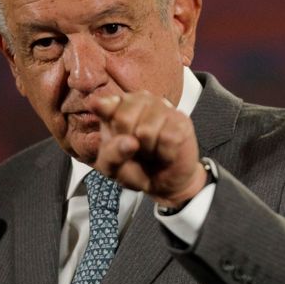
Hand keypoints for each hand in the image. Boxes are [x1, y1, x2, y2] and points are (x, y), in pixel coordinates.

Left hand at [90, 91, 206, 207]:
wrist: (164, 182)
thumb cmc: (135, 169)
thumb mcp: (112, 168)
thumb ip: (111, 154)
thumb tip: (130, 142)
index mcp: (116, 107)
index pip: (102, 105)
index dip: (105, 118)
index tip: (108, 126)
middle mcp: (140, 101)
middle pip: (123, 119)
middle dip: (128, 143)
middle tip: (137, 149)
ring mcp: (163, 108)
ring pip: (146, 130)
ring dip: (148, 150)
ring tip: (152, 150)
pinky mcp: (181, 120)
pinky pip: (167, 139)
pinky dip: (164, 154)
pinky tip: (166, 152)